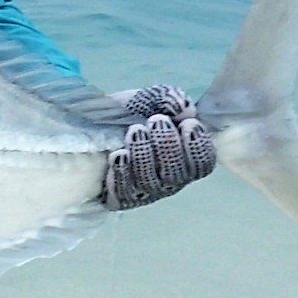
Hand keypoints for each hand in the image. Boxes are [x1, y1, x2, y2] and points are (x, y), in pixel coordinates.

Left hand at [103, 85, 214, 209]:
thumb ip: (171, 99)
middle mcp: (170, 180)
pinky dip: (123, 173)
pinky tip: (119, 154)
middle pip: (177, 174)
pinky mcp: (122, 198)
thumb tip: (185, 109)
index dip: (199, 146)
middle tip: (156, 121)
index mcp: (186, 158)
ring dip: (144, 155)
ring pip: (151, 182)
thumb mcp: (152, 99)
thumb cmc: (133, 112)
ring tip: (135, 131)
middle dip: (168, 145)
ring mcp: (147, 191)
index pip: (203, 164)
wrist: (95, 124)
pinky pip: (126, 192)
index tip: (188, 124)